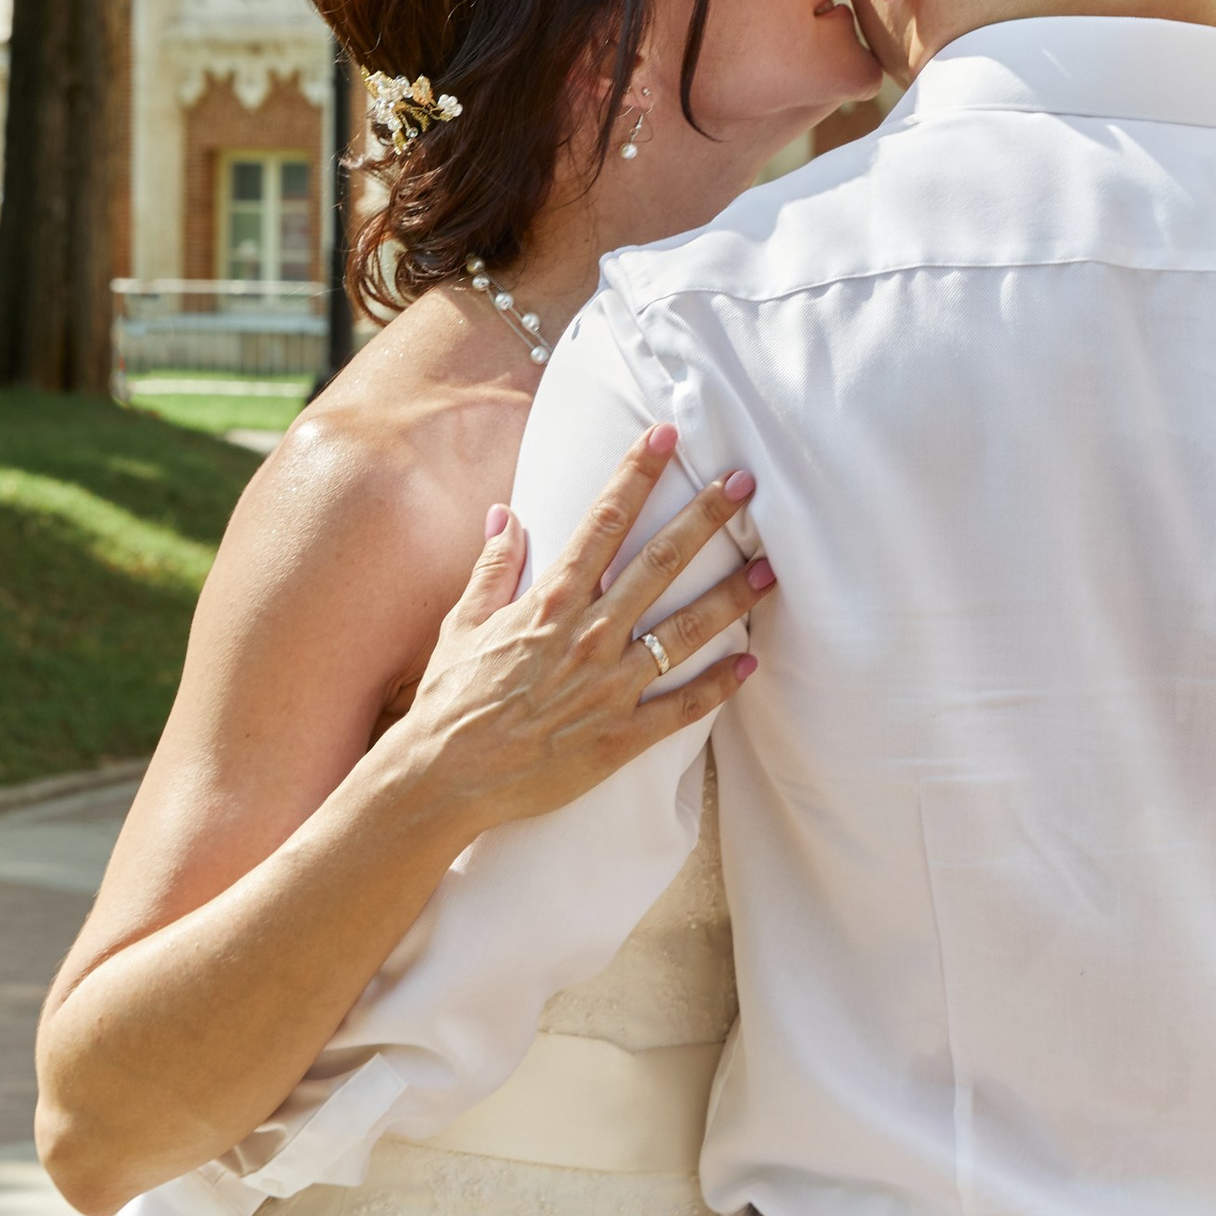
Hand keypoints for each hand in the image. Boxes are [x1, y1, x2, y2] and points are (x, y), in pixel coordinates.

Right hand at [396, 427, 770, 831]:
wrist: (445, 779)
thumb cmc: (452, 700)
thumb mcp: (462, 623)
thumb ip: (493, 566)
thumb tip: (507, 514)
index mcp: (550, 602)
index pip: (604, 522)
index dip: (637, 474)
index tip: (666, 436)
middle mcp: (588, 636)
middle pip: (660, 564)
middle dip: (704, 518)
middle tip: (744, 484)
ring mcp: (610, 686)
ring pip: (686, 630)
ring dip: (731, 597)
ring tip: (770, 569)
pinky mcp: (621, 737)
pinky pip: (682, 707)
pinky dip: (719, 686)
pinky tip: (750, 664)